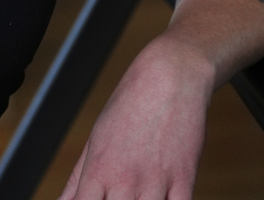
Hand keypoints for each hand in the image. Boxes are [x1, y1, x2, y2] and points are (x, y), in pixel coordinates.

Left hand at [58, 38, 211, 199]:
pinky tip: (160, 197)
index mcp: (99, 167)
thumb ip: (79, 176)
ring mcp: (156, 181)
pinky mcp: (184, 180)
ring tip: (137, 194)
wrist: (170, 76)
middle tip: (115, 194)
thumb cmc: (131, 103)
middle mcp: (125, 179)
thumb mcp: (97, 136)